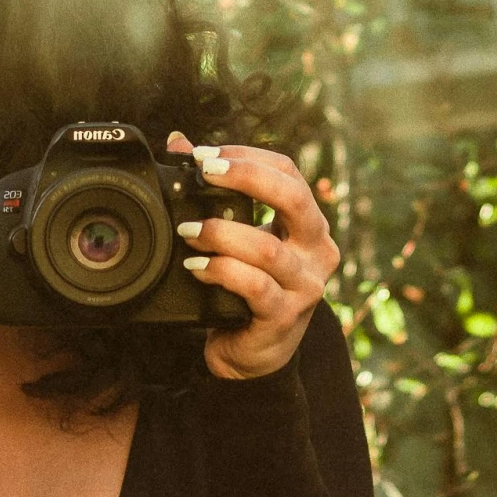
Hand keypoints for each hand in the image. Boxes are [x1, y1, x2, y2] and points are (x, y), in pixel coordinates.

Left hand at [164, 133, 341, 380]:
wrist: (254, 353)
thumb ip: (215, 192)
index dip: (249, 157)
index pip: (290, 173)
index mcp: (309, 224)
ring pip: (266, 248)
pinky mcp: (284, 316)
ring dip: (220, 234)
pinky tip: (196, 266)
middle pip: (294, 198)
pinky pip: (253, 286)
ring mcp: (305, 286)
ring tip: (188, 231)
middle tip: (204, 172)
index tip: (204, 155)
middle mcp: (317, 251)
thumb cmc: (247, 287)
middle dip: (246, 177)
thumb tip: (179, 143)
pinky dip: (220, 271)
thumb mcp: (239, 237)